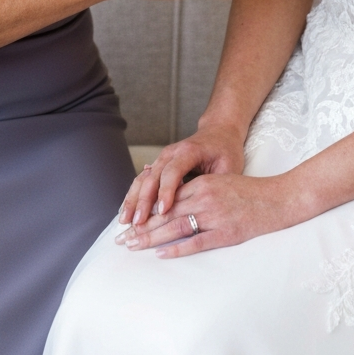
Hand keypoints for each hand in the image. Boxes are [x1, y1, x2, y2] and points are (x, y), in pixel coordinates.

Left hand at [116, 171, 293, 257]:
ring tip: (134, 247)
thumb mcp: (220, 184)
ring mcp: (215, 215)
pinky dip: (177, 248)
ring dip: (152, 238)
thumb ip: (197, 191)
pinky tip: (162, 254)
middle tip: (122, 240)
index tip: (127, 224)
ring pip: (176, 227)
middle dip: (141, 228)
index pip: (166, 199)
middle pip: (166, 214)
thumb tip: (171, 204)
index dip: (145, 212)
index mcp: (203, 184)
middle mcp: (205, 197)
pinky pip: (197, 241)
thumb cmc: (249, 193)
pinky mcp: (226, 232)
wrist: (278, 199)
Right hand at [120, 123, 245, 227]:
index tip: (162, 211)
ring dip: (133, 200)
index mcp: (188, 151)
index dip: (166, 191)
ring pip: (143, 179)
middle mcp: (171, 153)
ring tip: (125, 220)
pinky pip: (143, 180)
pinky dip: (134, 196)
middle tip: (138, 223)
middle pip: (152, 177)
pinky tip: (126, 211)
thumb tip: (206, 209)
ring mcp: (163, 158)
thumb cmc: (226, 151)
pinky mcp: (159, 166)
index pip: (173, 171)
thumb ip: (215, 185)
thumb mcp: (228, 167)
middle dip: (143, 201)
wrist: (219, 132)